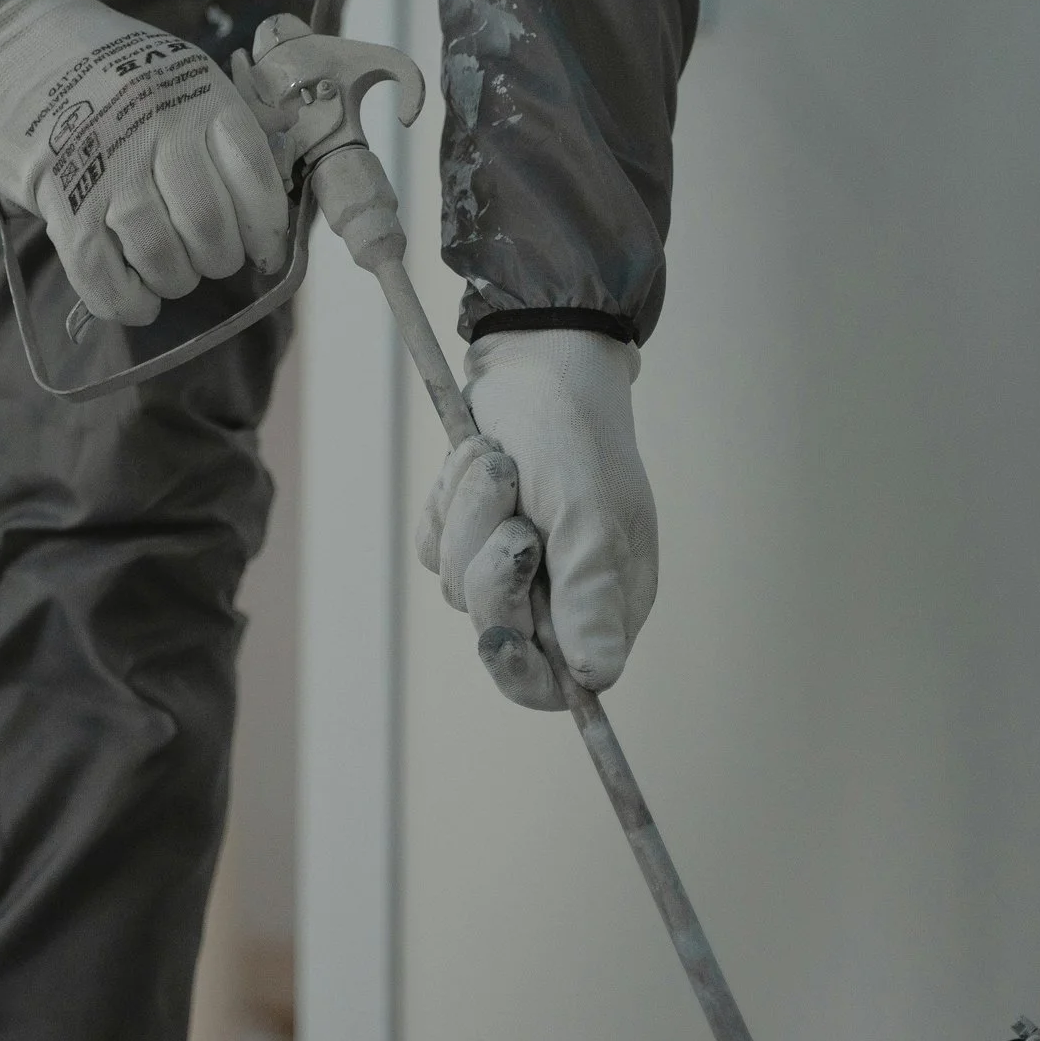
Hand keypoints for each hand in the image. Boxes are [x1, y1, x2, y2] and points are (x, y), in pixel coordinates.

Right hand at [0, 0, 290, 326]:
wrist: (16, 40)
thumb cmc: (110, 66)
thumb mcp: (180, 73)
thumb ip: (220, 128)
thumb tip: (261, 204)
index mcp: (199, 94)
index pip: (253, 176)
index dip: (266, 229)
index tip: (263, 251)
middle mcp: (157, 127)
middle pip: (208, 226)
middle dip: (218, 260)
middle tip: (208, 259)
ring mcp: (105, 163)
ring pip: (160, 255)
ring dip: (173, 280)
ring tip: (170, 275)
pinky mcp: (58, 195)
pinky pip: (99, 271)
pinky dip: (125, 300)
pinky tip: (137, 299)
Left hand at [418, 328, 657, 708]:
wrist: (536, 359)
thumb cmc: (575, 435)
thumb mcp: (588, 514)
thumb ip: (589, 595)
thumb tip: (597, 679)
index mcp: (607, 598)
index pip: (560, 681)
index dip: (521, 669)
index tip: (495, 635)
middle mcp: (559, 589)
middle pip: (496, 631)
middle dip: (491, 569)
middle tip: (513, 515)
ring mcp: (510, 560)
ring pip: (456, 582)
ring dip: (469, 517)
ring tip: (503, 466)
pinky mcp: (467, 529)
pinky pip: (432, 545)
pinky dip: (446, 502)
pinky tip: (478, 460)